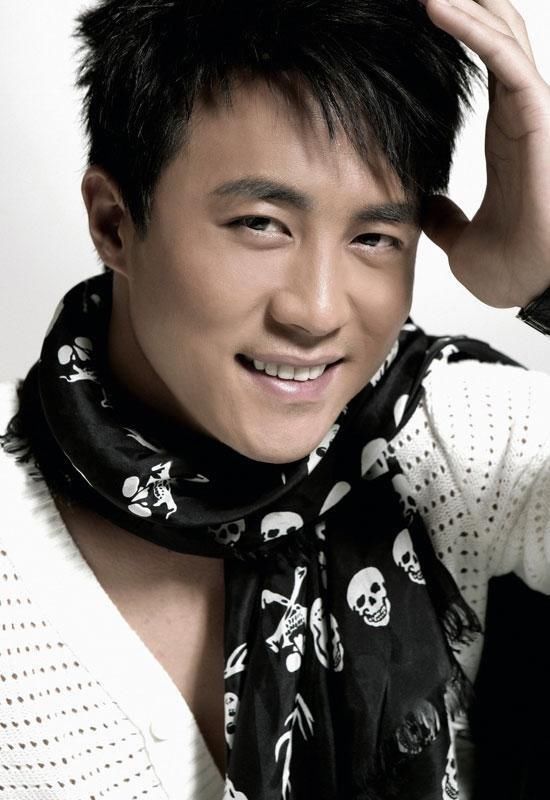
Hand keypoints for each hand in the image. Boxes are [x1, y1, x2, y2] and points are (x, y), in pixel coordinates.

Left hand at [419, 0, 549, 308]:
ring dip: (463, 2)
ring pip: (500, 32)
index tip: (410, 17)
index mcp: (504, 132)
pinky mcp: (536, 115)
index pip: (480, 63)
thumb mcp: (461, 240)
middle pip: (494, 33)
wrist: (537, 285)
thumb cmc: (515, 265)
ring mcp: (531, 110)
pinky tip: (436, 7)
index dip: (454, 30)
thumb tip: (424, 208)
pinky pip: (503, 58)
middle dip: (461, 2)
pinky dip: (470, 29)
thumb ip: (444, 218)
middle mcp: (519, 112)